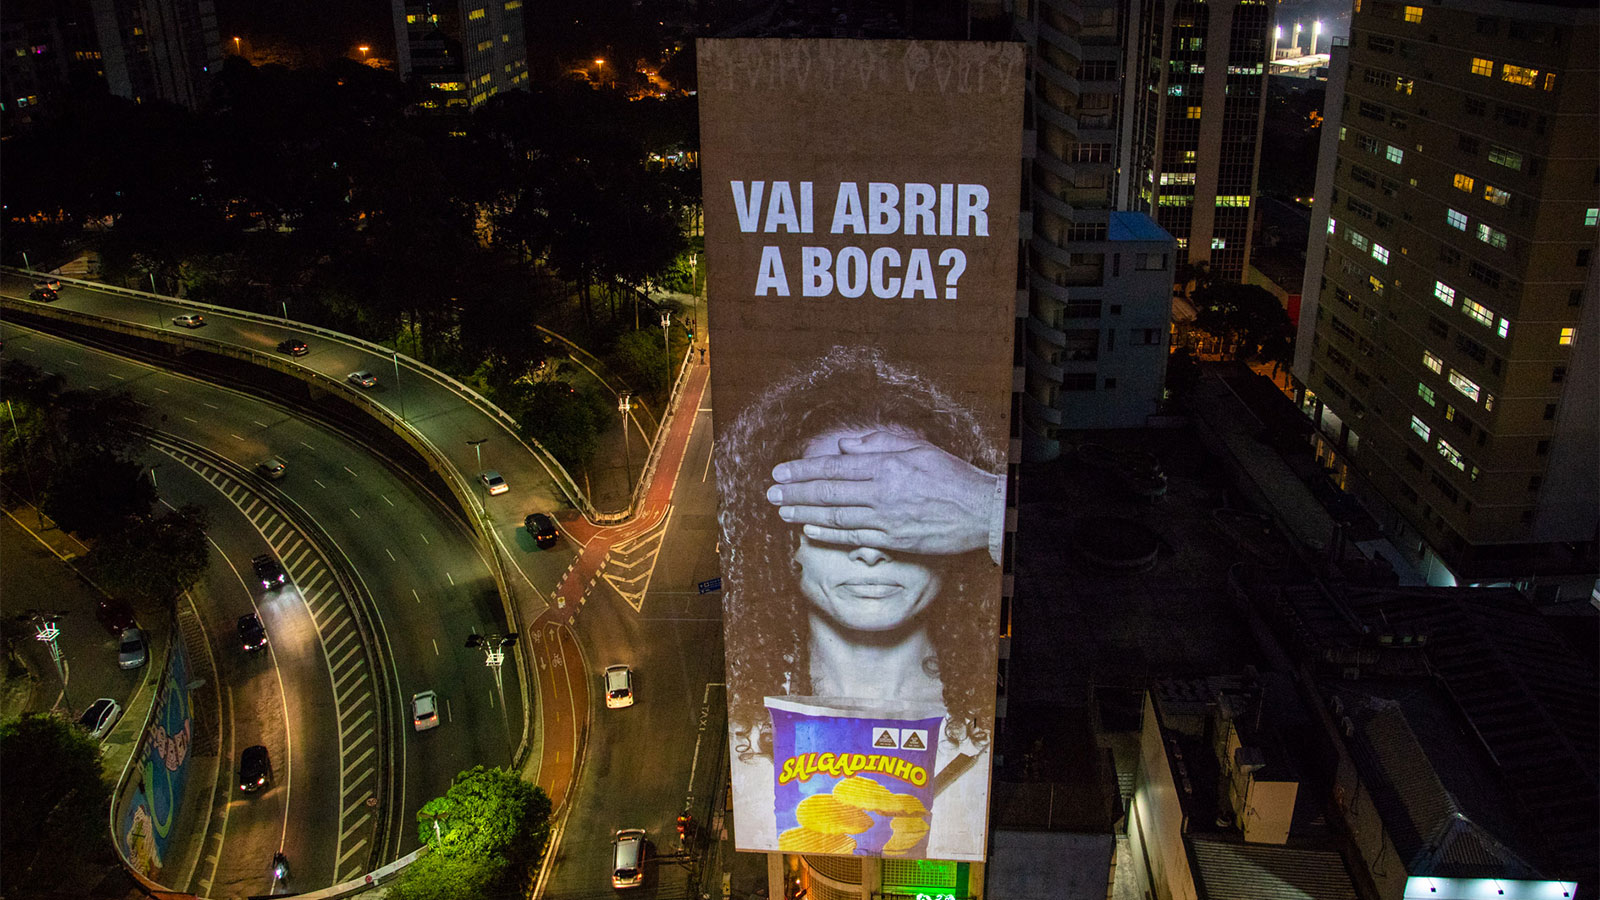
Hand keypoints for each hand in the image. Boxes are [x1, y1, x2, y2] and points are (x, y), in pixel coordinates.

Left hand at [766, 431, 1000, 558]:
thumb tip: (844, 445)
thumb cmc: (951, 475)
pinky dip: (828, 533)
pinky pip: (853, 537)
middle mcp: (881, 491)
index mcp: (886, 464)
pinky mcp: (892, 540)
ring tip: (781, 511)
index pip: (834, 466)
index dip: (803, 470)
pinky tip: (809, 529)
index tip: (780, 472)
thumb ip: (878, 444)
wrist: (981, 511)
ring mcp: (885, 519)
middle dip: (795, 492)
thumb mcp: (917, 448)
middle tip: (770, 492)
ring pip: (835, 516)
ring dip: (804, 513)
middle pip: (828, 491)